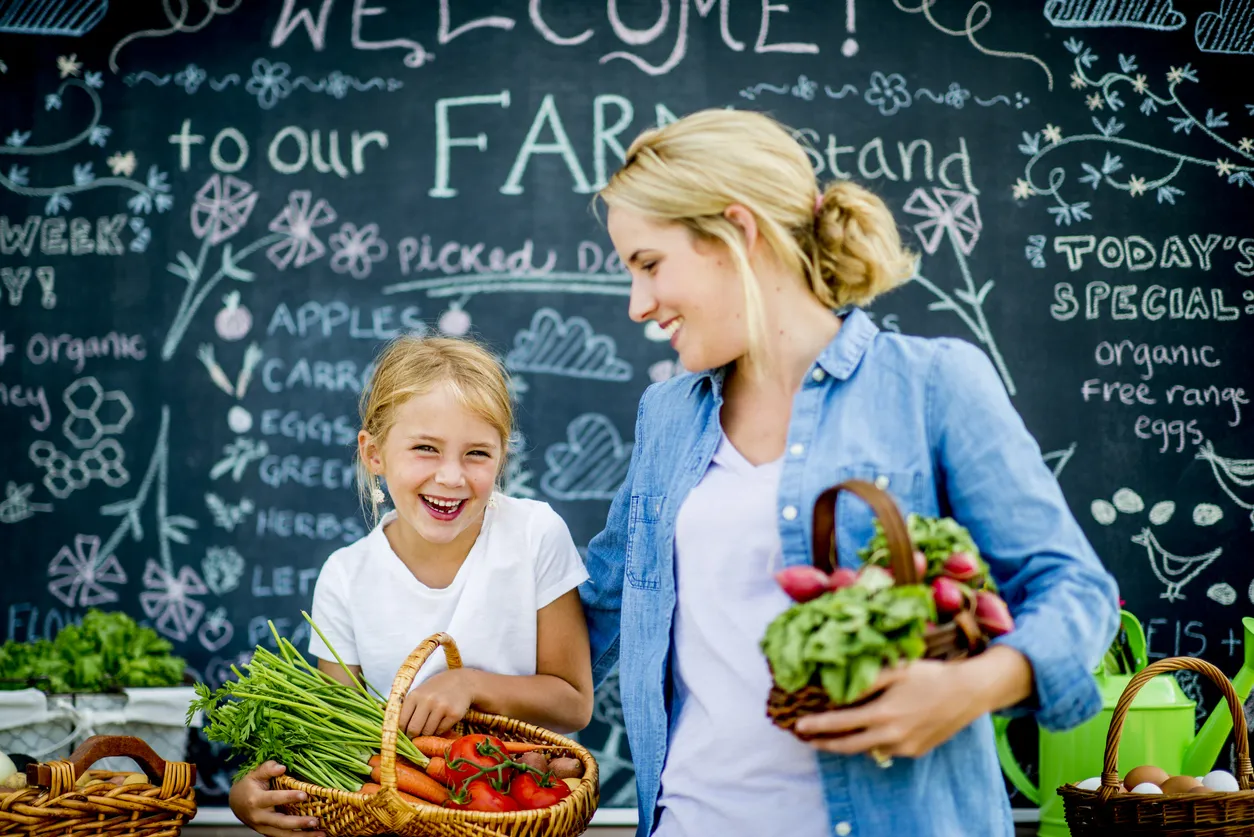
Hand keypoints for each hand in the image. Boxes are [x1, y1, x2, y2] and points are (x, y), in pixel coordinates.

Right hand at [228, 762, 323, 836]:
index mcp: (255, 800)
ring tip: (322, 834)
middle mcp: (259, 817)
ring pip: (284, 835)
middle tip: (316, 821)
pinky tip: (313, 835)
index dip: (289, 797)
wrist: (235, 803)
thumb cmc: (248, 785)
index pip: (274, 799)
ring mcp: (263, 828)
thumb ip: (267, 768)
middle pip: (280, 823)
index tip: (305, 795)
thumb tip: (282, 767)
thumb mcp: (254, 774)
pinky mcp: (267, 833)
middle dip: (299, 823)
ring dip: (303, 836)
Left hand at [399, 668, 476, 736]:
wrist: (462, 682)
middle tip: (416, 737)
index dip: (401, 732)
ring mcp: (441, 707)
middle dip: (413, 736)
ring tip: (430, 727)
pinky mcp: (454, 714)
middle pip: (414, 729)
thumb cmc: (436, 690)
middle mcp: (427, 700)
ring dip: (427, 734)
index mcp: (414, 695)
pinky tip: (441, 722)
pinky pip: (441, 731)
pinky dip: (439, 730)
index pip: (401, 722)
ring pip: (428, 732)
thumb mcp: (419, 693)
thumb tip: (395, 731)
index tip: (404, 735)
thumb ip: (408, 709)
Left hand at [793, 646, 1032, 763]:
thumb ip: (866, 679)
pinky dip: (873, 742)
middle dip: (825, 743)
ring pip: (867, 750)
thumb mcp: (895, 669)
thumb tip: (840, 687)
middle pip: (848, 746)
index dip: (817, 726)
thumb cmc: (930, 675)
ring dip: (848, 744)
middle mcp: (891, 735)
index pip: (840, 723)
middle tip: (808, 739)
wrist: (968, 692)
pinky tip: (868, 732)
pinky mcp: (915, 751)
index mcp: (883, 713)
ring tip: (831, 737)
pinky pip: (886, 750)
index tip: (799, 727)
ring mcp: (904, 747)